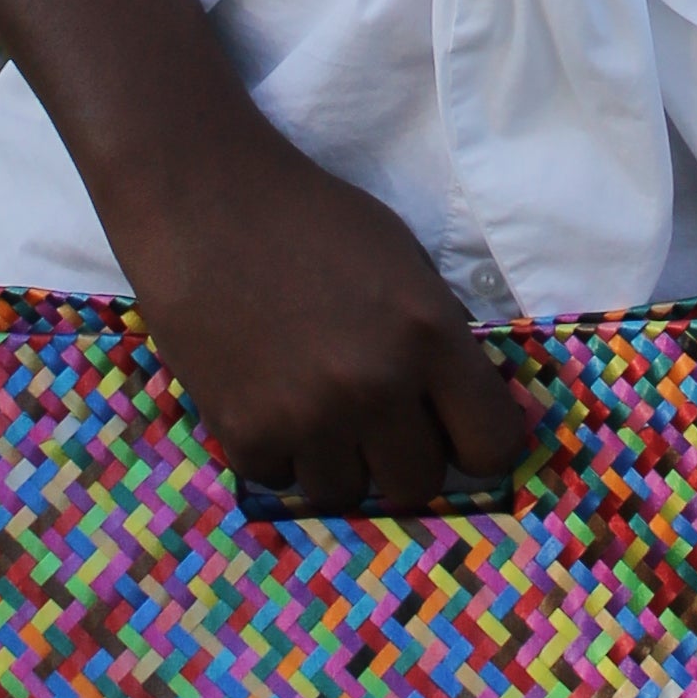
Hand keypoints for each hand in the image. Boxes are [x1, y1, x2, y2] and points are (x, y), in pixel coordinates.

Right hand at [114, 126, 529, 518]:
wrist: (205, 203)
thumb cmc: (311, 219)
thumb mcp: (404, 259)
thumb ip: (437, 335)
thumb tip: (458, 402)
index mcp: (429, 334)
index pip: (492, 446)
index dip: (476, 443)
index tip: (453, 432)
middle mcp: (377, 384)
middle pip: (418, 485)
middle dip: (402, 459)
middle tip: (375, 422)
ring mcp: (309, 415)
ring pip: (346, 493)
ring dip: (336, 460)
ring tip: (313, 407)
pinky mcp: (246, 432)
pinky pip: (279, 478)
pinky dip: (275, 449)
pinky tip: (264, 396)